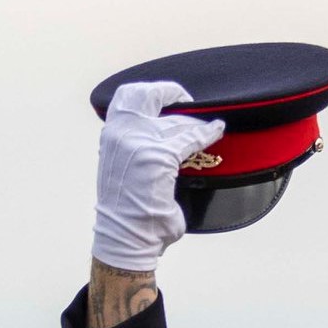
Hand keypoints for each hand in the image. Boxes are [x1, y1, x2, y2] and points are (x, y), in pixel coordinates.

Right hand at [92, 79, 226, 271]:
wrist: (126, 236)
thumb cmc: (128, 209)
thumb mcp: (123, 168)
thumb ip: (135, 146)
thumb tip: (161, 131)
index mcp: (110, 137)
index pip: (128, 97)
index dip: (152, 91)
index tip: (171, 97)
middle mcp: (121, 135)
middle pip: (150, 97)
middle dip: (173, 95)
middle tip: (189, 102)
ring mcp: (139, 144)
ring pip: (175, 120)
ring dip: (193, 123)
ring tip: (208, 126)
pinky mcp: (161, 157)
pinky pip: (191, 137)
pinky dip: (207, 133)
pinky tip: (217, 131)